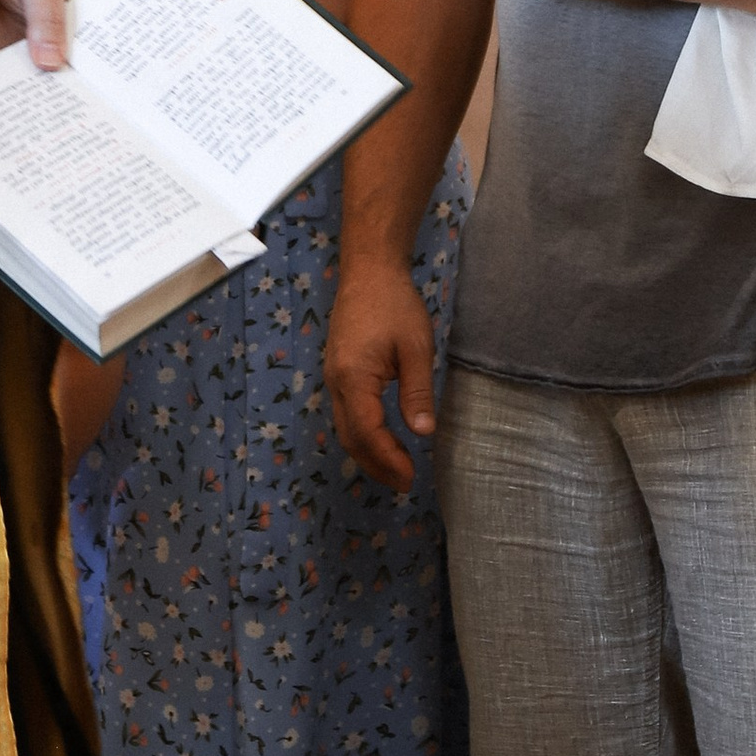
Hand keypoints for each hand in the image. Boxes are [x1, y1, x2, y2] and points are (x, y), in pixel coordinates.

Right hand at [324, 255, 437, 492]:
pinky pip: (345, 413)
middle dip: (376, 465)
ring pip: (344, 428)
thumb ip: (417, 391)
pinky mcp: (337, 371)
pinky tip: (381, 439)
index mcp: (353, 378)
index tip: (411, 477)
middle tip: (405, 483)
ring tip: (395, 469)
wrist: (368, 271)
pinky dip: (362, 434)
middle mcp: (336, 382)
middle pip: (350, 437)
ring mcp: (333, 377)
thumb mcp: (415, 347)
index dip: (389, 459)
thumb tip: (423, 433)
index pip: (368, 433)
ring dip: (368, 452)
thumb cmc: (395, 304)